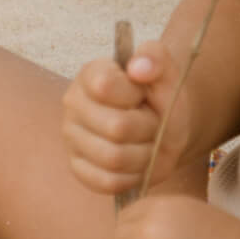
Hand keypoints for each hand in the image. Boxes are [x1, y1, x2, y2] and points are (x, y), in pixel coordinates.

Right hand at [60, 41, 192, 195]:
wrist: (163, 127)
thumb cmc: (161, 97)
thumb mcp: (167, 72)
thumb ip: (156, 57)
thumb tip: (139, 68)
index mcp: (90, 75)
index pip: (105, 87)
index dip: (134, 95)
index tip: (143, 94)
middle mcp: (73, 104)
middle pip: (116, 127)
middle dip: (148, 129)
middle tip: (153, 123)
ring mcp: (72, 138)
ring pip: (113, 158)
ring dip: (144, 155)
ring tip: (148, 143)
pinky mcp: (77, 167)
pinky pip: (107, 181)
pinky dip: (131, 177)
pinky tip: (137, 163)